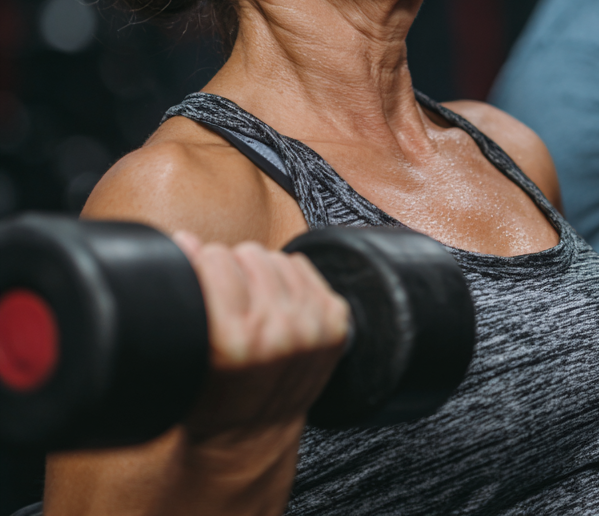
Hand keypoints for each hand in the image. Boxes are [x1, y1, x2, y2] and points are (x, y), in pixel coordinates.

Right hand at [172, 232, 349, 440]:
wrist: (252, 436)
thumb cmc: (211, 397)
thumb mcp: (185, 352)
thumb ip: (184, 294)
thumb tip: (185, 240)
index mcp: (231, 342)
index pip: (214, 260)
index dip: (202, 265)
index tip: (199, 278)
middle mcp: (276, 333)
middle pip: (248, 253)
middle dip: (232, 268)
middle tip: (226, 295)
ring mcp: (311, 328)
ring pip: (277, 257)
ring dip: (261, 272)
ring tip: (250, 301)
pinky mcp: (335, 322)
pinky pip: (304, 267)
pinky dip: (288, 278)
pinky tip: (276, 303)